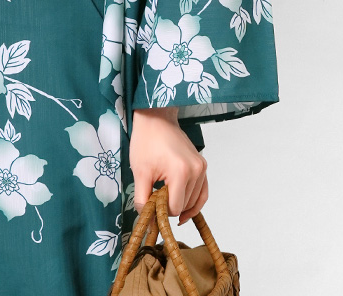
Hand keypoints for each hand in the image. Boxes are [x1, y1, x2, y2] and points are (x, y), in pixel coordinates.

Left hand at [130, 107, 207, 225]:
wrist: (155, 119)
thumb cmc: (146, 141)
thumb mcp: (140, 172)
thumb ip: (143, 199)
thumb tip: (147, 221)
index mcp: (181, 172)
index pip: (175, 208)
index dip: (160, 210)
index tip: (150, 202)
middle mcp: (196, 171)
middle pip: (185, 205)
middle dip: (169, 205)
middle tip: (154, 195)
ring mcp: (202, 168)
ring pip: (194, 201)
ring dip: (180, 203)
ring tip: (164, 195)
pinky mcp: (203, 166)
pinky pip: (202, 192)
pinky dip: (194, 202)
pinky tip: (184, 211)